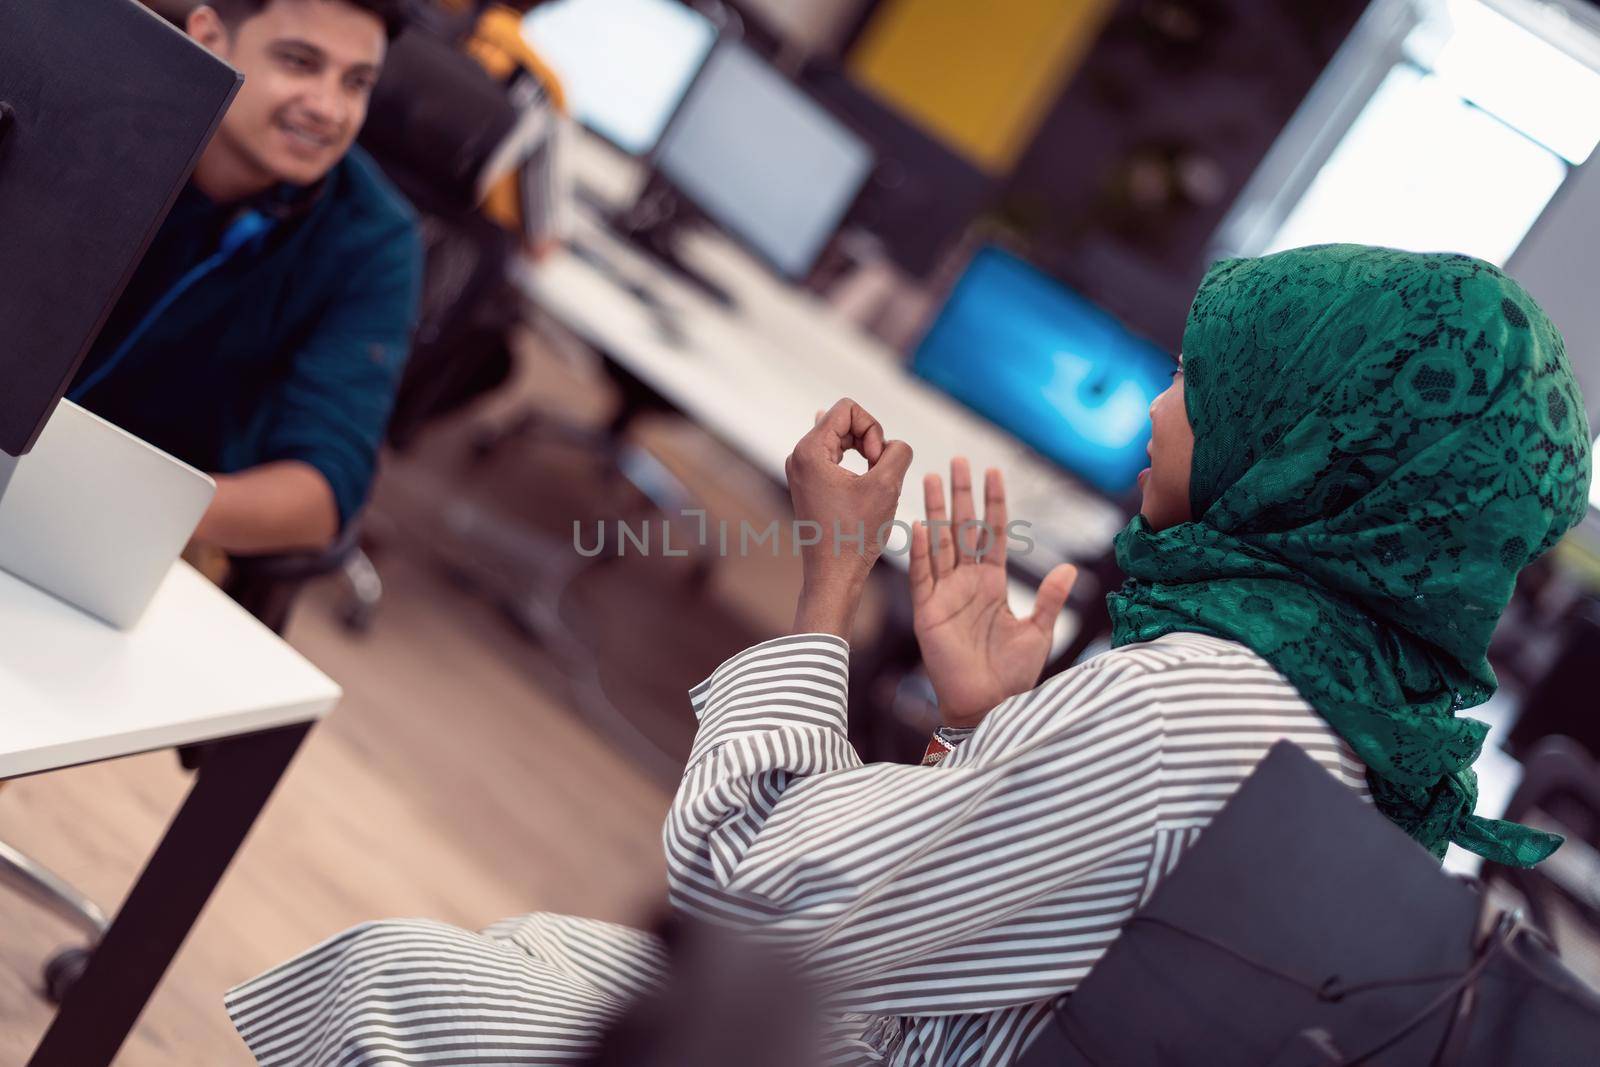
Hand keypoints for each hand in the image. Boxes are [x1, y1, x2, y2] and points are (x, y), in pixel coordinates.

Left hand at [786, 398, 912, 636]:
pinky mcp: (810, 485)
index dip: (873, 428)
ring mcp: (802, 471)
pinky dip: (856, 464)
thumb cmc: (856, 535)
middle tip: (880, 472)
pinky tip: (867, 471)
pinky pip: (836, 457)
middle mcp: (799, 456)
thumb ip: (897, 451)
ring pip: (841, 439)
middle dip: (870, 440)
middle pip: (844, 420)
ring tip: (876, 482)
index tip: (877, 462)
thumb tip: (892, 445)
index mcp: (809, 451)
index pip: (848, 409)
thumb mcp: (886, 485)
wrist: (834, 575)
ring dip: (866, 453)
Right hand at [910, 459, 1076, 726]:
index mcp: (994, 584)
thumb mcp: (1039, 633)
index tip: (994, 472)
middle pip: (964, 529)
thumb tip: (1069, 568)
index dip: (994, 504)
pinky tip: (920, 525)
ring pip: (940, 542)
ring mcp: (945, 594)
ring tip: (932, 478)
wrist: (988, 705)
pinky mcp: (927, 611)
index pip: (994, 534)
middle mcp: (968, 582)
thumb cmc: (1013, 675)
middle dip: (961, 495)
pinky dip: (921, 551)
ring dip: (937, 511)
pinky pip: (923, 575)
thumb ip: (1049, 600)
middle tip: (959, 461)